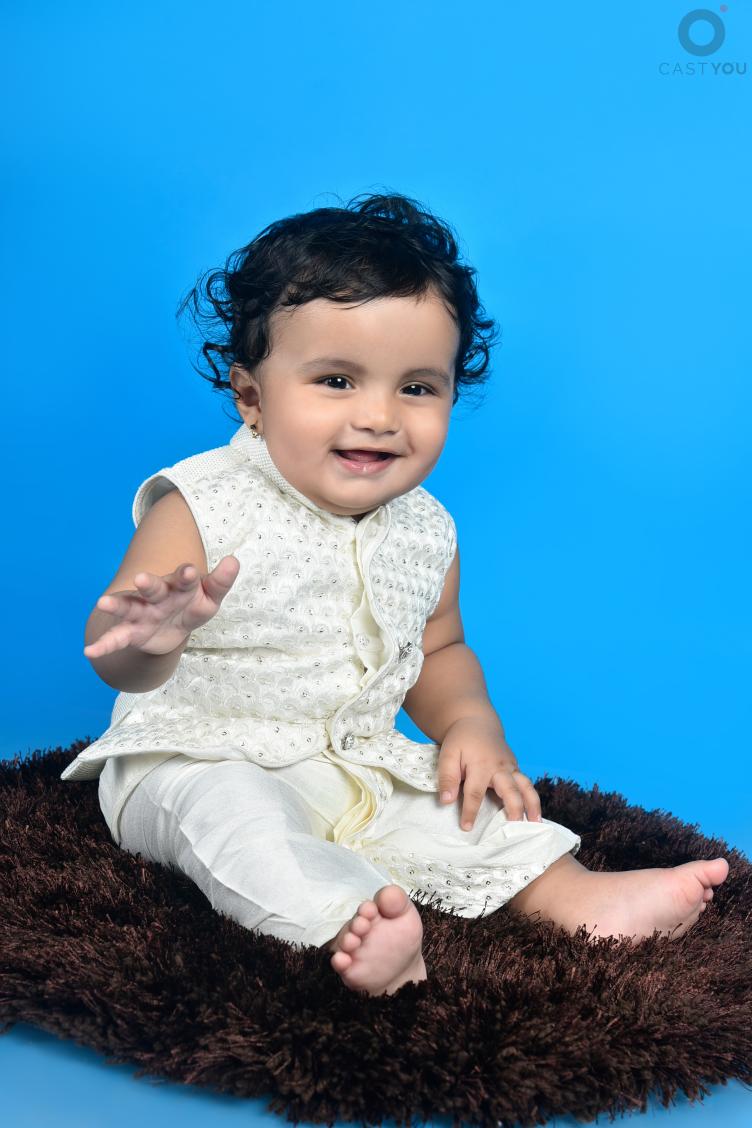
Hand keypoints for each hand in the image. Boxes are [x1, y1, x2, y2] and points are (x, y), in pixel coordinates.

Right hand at [83, 556, 240, 658]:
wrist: (171, 628)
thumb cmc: (191, 606)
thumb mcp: (210, 598)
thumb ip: (220, 582)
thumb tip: (233, 561)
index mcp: (179, 586)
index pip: (184, 579)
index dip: (186, 575)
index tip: (190, 571)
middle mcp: (157, 596)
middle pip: (153, 588)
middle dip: (148, 584)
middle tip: (141, 579)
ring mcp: (142, 613)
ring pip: (128, 607)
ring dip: (116, 605)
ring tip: (102, 603)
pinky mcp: (132, 632)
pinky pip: (117, 638)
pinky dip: (104, 645)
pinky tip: (89, 652)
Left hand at [437, 716, 542, 830]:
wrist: (477, 723)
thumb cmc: (460, 741)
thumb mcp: (448, 755)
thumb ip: (447, 777)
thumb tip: (446, 801)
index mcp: (481, 765)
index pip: (475, 793)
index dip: (471, 811)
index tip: (467, 827)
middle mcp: (500, 767)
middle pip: (510, 790)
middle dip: (513, 809)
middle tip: (513, 828)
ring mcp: (511, 767)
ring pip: (526, 787)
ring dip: (532, 805)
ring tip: (536, 823)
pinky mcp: (516, 768)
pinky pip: (527, 784)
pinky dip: (533, 799)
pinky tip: (535, 814)